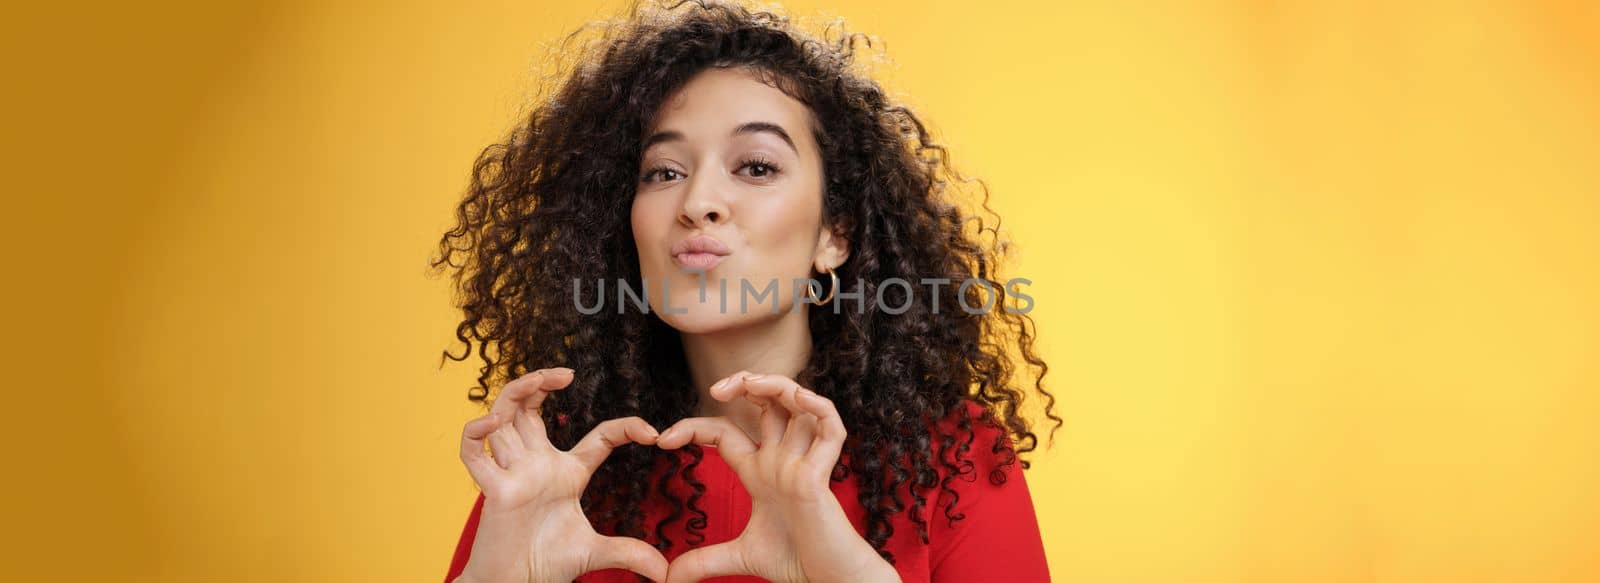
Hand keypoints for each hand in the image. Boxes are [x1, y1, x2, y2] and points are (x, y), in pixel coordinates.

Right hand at [456, 367, 668, 582]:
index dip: (624, 428)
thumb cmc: (545, 563)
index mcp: (566, 472)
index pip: (597, 436)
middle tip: (567, 374)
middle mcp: (536, 464)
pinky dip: (476, 432)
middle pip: (531, 408)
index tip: (651, 433)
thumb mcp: (594, 552)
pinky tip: (494, 421)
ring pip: (502, 417)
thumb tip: (663, 573)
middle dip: (542, 382)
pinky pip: (473, 453)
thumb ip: (628, 553)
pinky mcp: (492, 491)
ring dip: (515, 393)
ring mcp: (512, 473)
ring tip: (538, 381)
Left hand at [654, 372, 899, 582]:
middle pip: (768, 402)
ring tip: (750, 383)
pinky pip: (831, 428)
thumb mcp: (740, 556)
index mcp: (760, 471)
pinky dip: (818, 407)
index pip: (725, 432)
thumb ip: (706, 560)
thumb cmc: (796, 561)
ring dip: (777, 385)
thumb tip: (670, 577)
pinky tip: (798, 398)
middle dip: (744, 384)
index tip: (663, 440)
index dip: (695, 427)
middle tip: (715, 390)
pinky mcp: (822, 475)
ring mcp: (803, 463)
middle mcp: (782, 459)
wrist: (830, 581)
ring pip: (799, 404)